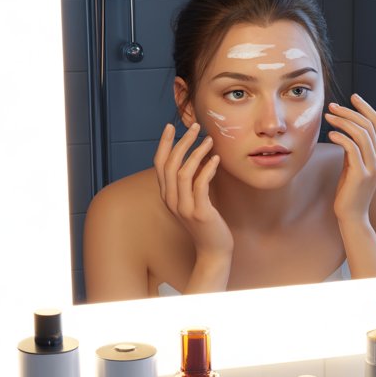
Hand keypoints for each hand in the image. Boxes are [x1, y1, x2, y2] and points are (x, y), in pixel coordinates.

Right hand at [153, 122, 231, 260]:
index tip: (171, 126)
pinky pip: (200, 185)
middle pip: (170, 164)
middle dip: (182, 142)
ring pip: (184, 172)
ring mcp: (184, 208)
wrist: (213, 250)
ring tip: (210, 141)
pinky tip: (216, 159)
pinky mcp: (200, 213)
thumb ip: (190, 182)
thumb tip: (199, 157)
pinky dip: (208, 169)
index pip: (159, 164)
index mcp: (167, 195)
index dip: (164, 143)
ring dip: (197, 152)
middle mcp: (171, 201)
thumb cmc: (206, 223)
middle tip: (195, 127)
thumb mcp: (193, 200)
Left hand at [325, 94, 375, 223]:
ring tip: (328, 116)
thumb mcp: (353, 165)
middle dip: (349, 112)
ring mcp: (373, 167)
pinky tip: (330, 134)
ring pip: (361, 134)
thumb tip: (345, 130)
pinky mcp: (362, 174)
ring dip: (343, 122)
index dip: (366, 108)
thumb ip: (354, 148)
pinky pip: (352, 148)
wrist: (352, 215)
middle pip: (368, 125)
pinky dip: (341, 137)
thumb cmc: (349, 190)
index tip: (352, 97)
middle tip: (332, 106)